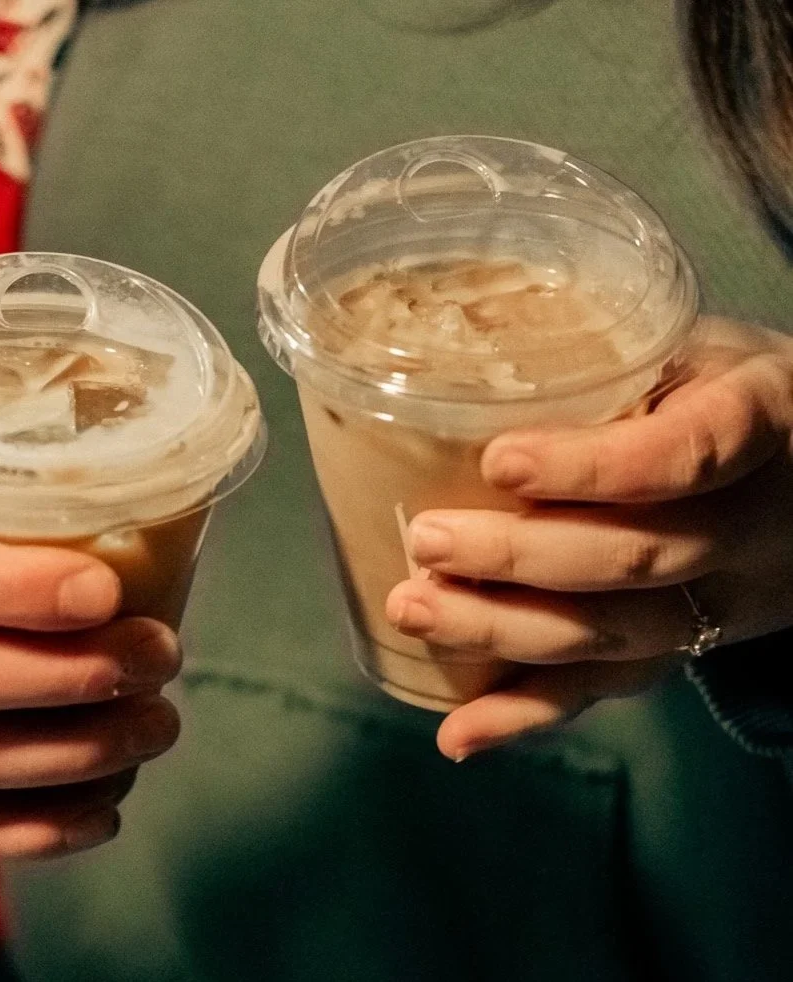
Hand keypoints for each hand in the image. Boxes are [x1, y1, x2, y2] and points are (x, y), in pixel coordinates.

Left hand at [382, 318, 792, 759]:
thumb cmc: (720, 390)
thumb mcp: (693, 347)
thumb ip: (609, 354)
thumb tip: (456, 339)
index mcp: (761, 424)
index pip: (691, 454)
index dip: (595, 468)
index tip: (502, 462)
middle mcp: (750, 528)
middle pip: (637, 557)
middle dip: (520, 558)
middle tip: (428, 539)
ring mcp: (720, 603)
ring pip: (613, 634)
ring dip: (503, 631)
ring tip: (412, 608)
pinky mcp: (682, 648)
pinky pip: (607, 689)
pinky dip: (528, 716)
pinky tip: (460, 735)